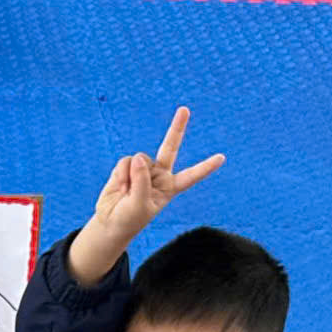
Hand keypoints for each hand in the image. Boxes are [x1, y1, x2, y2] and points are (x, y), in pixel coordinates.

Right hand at [68, 106, 224, 284]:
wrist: (110, 222)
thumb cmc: (128, 219)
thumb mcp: (139, 206)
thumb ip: (141, 181)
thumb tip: (138, 156)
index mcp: (170, 188)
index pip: (191, 176)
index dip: (205, 167)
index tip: (222, 158)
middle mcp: (159, 175)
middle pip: (170, 147)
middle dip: (177, 128)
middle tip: (185, 109)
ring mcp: (143, 169)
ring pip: (140, 159)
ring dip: (131, 176)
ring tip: (126, 193)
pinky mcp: (127, 167)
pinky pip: (125, 162)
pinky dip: (121, 174)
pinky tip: (119, 188)